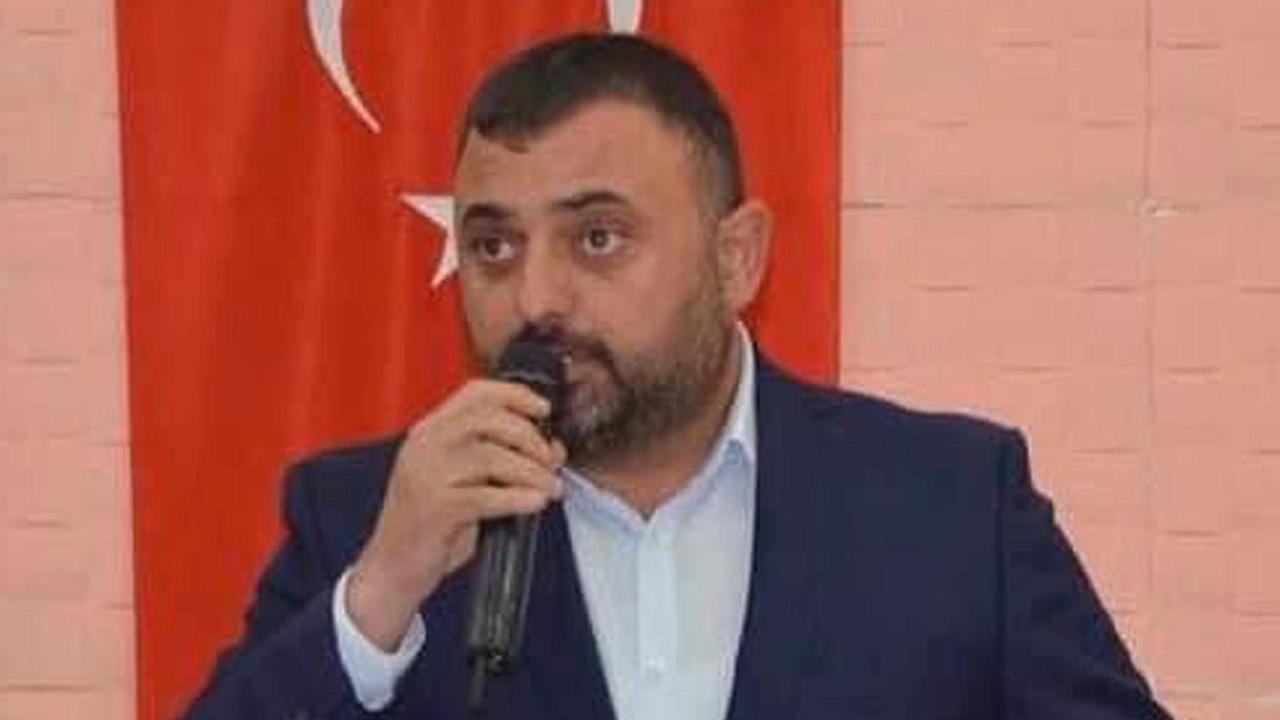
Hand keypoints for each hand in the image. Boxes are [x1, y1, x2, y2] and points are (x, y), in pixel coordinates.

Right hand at [345, 380, 565, 650]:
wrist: (392, 569)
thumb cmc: (432, 525)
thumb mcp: (464, 482)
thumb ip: (501, 460)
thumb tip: (552, 448)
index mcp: (429, 431)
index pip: (475, 393)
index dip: (516, 395)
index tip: (544, 409)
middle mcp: (424, 446)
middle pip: (489, 419)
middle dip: (530, 438)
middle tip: (551, 460)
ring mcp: (426, 476)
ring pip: (493, 458)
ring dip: (532, 473)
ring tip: (551, 488)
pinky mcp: (434, 509)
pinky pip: (488, 497)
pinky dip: (519, 498)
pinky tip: (536, 503)